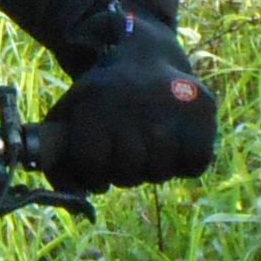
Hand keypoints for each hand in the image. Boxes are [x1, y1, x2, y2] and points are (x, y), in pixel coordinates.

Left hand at [41, 8, 213, 193]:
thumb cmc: (100, 100)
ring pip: (161, 171)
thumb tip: (79, 204)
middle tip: (127, 150)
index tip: (96, 160)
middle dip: (125, 171)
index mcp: (95, 105)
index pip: (93, 166)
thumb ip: (57, 163)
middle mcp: (133, 103)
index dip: (94, 172)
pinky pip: (195, 164)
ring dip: (155, 168)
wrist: (143, 56)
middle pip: (129, 174)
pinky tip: (176, 142)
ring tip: (150, 143)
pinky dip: (186, 162)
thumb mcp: (68, 117)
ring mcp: (171, 106)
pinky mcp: (202, 109)